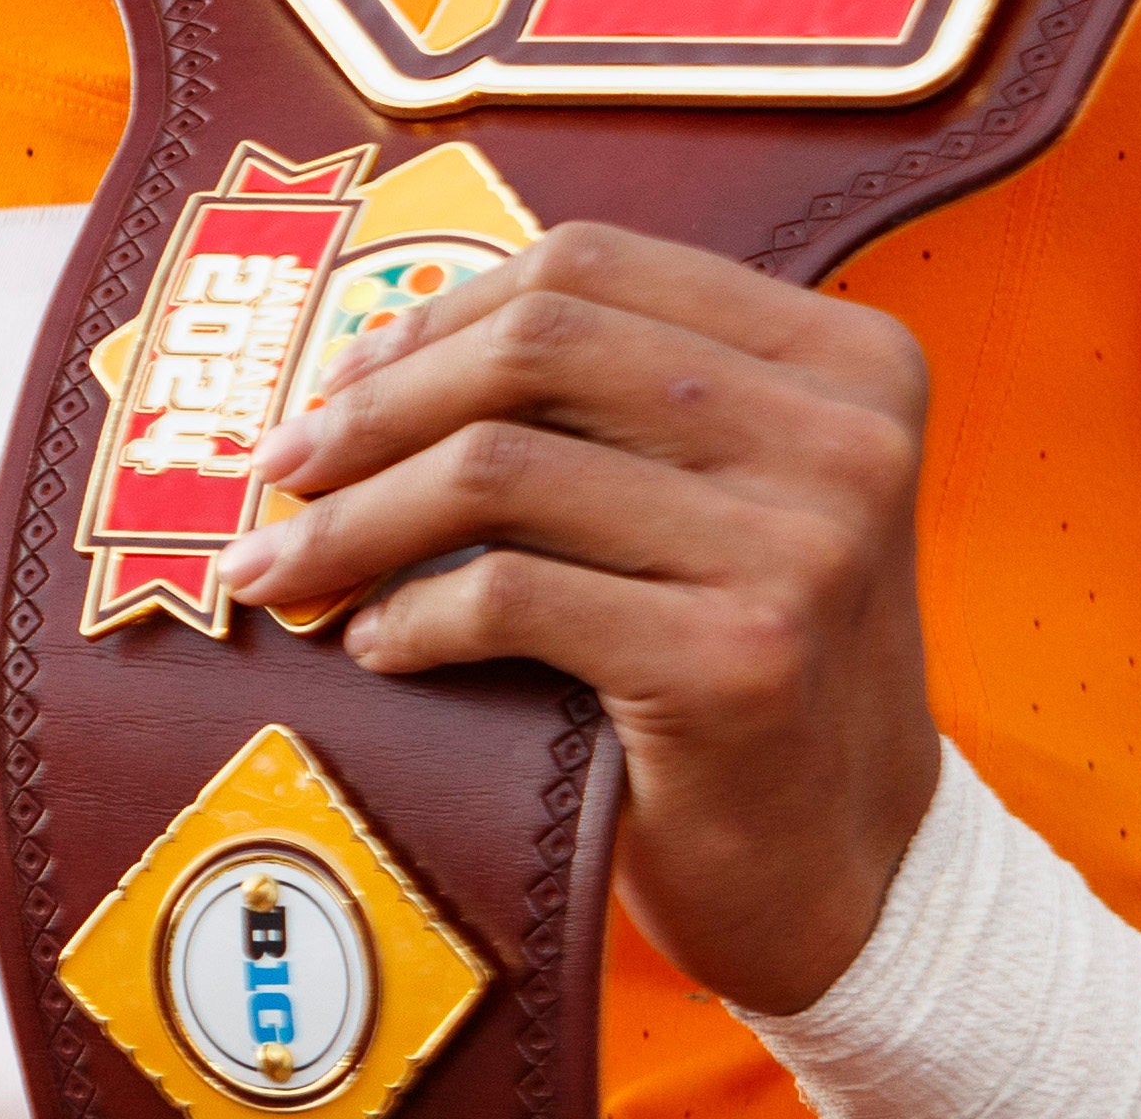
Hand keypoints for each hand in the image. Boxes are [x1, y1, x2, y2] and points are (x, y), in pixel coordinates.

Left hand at [218, 221, 942, 1015]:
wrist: (858, 874)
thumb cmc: (755, 665)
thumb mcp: (727, 495)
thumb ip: (612, 405)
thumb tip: (375, 349)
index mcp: (846, 359)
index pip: (593, 267)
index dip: (442, 313)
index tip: (344, 375)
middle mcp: (842, 436)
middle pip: (539, 347)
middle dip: (378, 404)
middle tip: (282, 464)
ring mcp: (800, 548)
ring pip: (501, 470)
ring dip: (358, 517)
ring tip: (289, 564)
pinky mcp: (738, 663)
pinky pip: (510, 595)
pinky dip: (413, 613)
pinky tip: (380, 644)